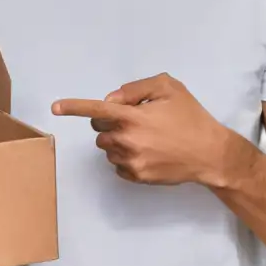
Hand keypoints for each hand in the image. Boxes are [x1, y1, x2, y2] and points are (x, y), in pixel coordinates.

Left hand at [51, 73, 244, 187]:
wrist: (210, 154)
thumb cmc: (191, 117)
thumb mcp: (168, 88)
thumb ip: (135, 89)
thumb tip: (110, 101)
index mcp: (131, 116)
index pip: (95, 110)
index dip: (73, 107)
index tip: (55, 107)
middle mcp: (126, 139)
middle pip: (99, 129)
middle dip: (110, 122)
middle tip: (136, 119)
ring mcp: (130, 161)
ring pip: (107, 147)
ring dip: (118, 140)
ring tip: (147, 137)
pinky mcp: (135, 176)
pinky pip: (117, 164)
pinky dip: (126, 157)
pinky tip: (149, 152)